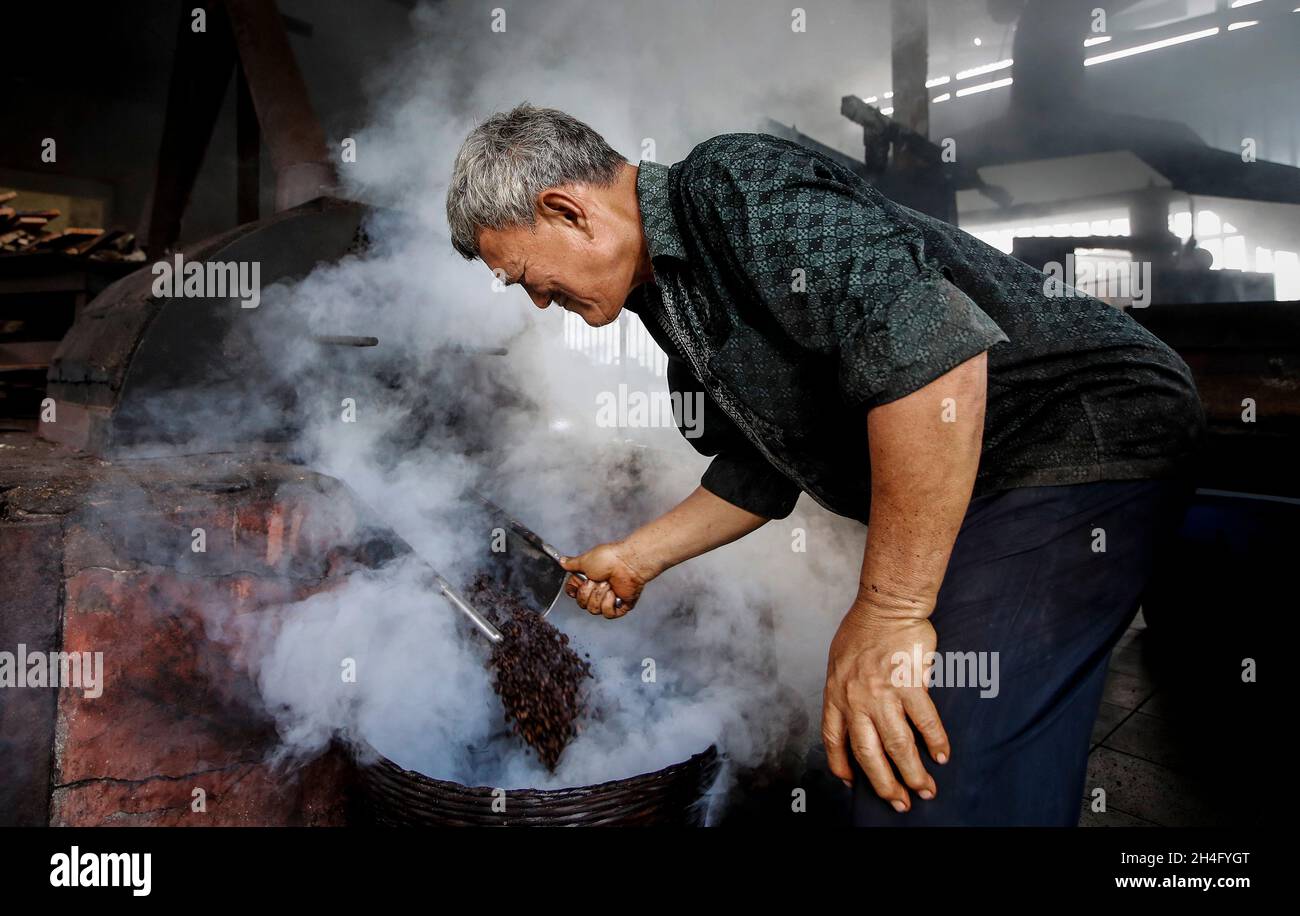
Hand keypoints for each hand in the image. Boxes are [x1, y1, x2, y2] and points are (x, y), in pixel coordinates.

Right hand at [559, 541, 652, 617]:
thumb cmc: (609, 559)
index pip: (573, 594)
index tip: (582, 582)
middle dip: (588, 592)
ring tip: (608, 585)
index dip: (576, 590)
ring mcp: (607, 600)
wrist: (626, 564)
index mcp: (587, 580)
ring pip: (593, 610)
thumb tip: (562, 561)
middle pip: (582, 604)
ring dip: (599, 595)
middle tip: (597, 580)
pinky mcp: (618, 607)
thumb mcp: (584, 560)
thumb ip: (572, 564)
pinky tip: (614, 593)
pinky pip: (607, 614)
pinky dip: (609, 603)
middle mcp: (596, 591)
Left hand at [822, 605, 949, 812]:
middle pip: (868, 752)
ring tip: (926, 790)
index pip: (834, 740)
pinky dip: (935, 741)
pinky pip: (925, 720)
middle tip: (899, 802)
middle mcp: (856, 699)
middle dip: (884, 783)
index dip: (842, 765)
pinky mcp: (909, 683)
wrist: (886, 605)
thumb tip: (859, 718)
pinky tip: (942, 756)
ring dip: (913, 772)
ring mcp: (883, 693)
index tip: (851, 782)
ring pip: (898, 744)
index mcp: (836, 694)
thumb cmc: (863, 630)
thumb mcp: (840, 664)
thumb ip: (846, 692)